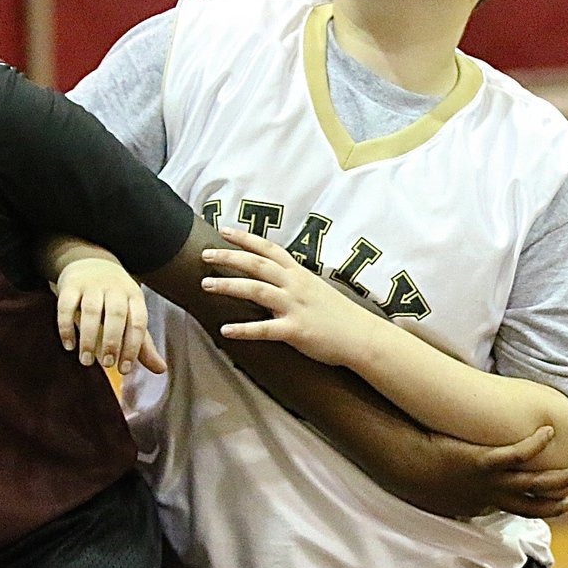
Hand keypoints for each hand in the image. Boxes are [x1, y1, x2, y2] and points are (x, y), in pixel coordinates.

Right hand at [56, 258, 165, 375]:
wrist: (91, 262)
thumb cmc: (115, 299)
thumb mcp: (132, 315)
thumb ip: (143, 344)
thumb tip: (161, 370)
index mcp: (134, 296)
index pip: (137, 321)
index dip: (132, 347)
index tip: (124, 370)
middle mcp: (115, 288)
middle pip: (116, 314)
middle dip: (112, 341)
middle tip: (107, 364)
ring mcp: (92, 285)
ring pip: (91, 310)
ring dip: (89, 337)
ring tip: (86, 361)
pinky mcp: (70, 285)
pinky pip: (66, 305)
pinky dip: (66, 326)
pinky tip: (69, 345)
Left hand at [201, 228, 374, 366]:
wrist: (363, 337)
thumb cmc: (339, 315)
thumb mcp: (315, 289)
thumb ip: (292, 282)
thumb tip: (271, 278)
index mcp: (299, 274)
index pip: (269, 248)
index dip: (246, 238)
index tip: (224, 230)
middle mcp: (295, 285)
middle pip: (257, 264)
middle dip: (229, 257)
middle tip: (205, 254)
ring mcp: (295, 307)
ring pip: (256, 290)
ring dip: (229, 286)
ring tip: (205, 285)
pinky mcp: (296, 330)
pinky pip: (265, 329)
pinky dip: (244, 329)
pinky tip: (225, 329)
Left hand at [389, 425, 567, 518]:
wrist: (402, 467)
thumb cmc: (413, 476)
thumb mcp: (437, 495)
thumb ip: (452, 495)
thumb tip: (455, 492)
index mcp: (479, 506)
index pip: (512, 510)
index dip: (530, 508)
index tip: (543, 505)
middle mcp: (489, 497)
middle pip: (532, 506)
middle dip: (555, 503)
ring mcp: (488, 480)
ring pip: (534, 483)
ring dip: (559, 479)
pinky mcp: (483, 460)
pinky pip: (517, 453)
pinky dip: (536, 443)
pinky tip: (548, 432)